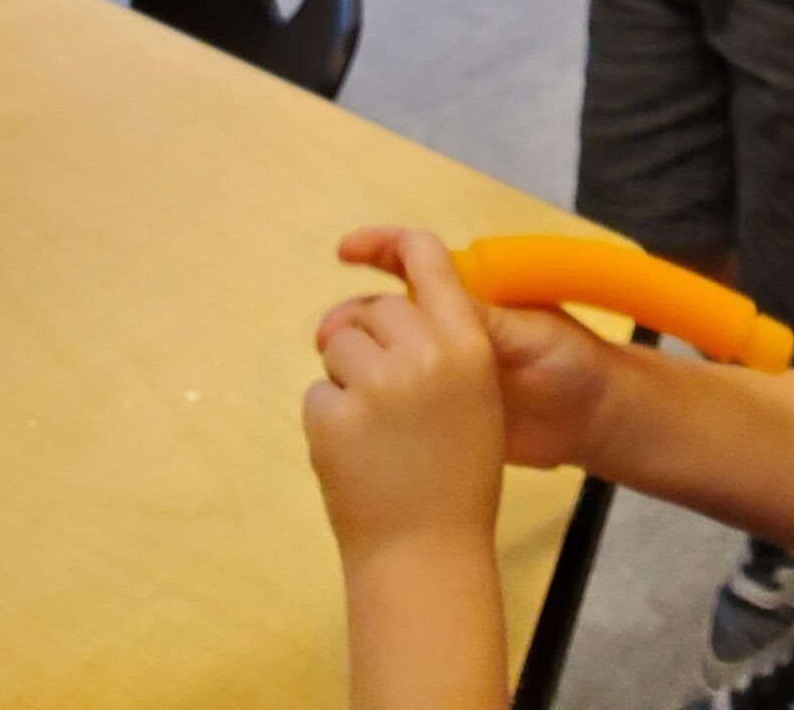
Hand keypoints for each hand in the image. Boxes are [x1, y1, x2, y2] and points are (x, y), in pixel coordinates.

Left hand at [304, 231, 504, 566]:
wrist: (428, 550)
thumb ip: (438, 346)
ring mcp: (376, 384)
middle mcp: (423, 353)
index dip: (391, 243)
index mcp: (466, 344)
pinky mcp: (333, 416)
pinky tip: (354, 454)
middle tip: (383, 395)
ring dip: (344, 378)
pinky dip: (328, 419)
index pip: (429, 261)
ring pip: (338, 346)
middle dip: (368, 342)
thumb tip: (368, 314)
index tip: (353, 246)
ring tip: (372, 430)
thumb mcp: (476, 395)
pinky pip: (317, 394)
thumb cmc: (459, 474)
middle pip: (374, 310)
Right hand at [323, 229, 621, 475]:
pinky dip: (368, 398)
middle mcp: (448, 329)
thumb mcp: (527, 332)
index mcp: (471, 296)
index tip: (344, 250)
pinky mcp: (441, 410)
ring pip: (385, 354)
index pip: (417, 260)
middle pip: (387, 310)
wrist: (590, 419)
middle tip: (330, 338)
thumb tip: (420, 305)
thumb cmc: (569, 359)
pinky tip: (347, 408)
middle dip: (355, 315)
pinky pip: (396, 398)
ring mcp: (441, 370)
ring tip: (333, 370)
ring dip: (355, 357)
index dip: (380, 248)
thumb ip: (478, 319)